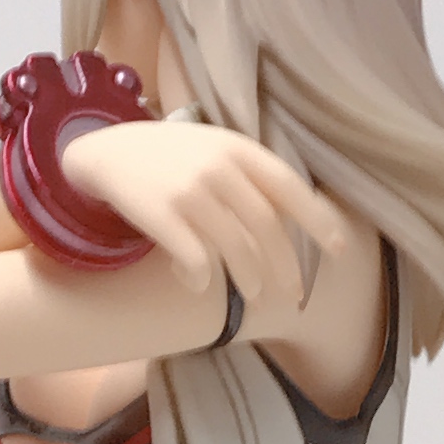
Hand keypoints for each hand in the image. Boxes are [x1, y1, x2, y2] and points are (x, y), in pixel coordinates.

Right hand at [61, 121, 351, 309]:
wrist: (104, 151)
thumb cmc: (169, 157)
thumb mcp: (213, 148)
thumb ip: (250, 175)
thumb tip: (294, 217)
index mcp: (238, 148)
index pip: (290, 187)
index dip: (318, 220)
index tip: (339, 250)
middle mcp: (218, 167)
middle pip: (266, 225)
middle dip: (285, 265)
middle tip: (294, 294)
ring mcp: (189, 191)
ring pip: (235, 247)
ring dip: (250, 278)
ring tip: (254, 295)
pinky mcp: (160, 214)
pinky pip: (194, 258)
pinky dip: (201, 278)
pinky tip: (199, 285)